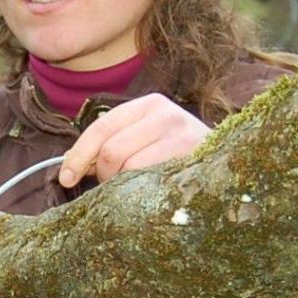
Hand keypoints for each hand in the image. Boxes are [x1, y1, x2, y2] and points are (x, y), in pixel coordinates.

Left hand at [58, 94, 209, 186]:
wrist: (231, 163)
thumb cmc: (180, 155)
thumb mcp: (146, 139)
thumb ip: (112, 146)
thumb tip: (70, 168)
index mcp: (149, 105)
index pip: (101, 128)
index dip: (78, 154)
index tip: (65, 178)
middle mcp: (165, 114)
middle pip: (110, 150)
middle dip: (104, 176)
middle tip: (114, 187)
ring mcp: (181, 134)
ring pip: (128, 168)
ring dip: (123, 187)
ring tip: (139, 189)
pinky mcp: (191, 157)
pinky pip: (149, 181)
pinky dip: (142, 193)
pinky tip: (152, 193)